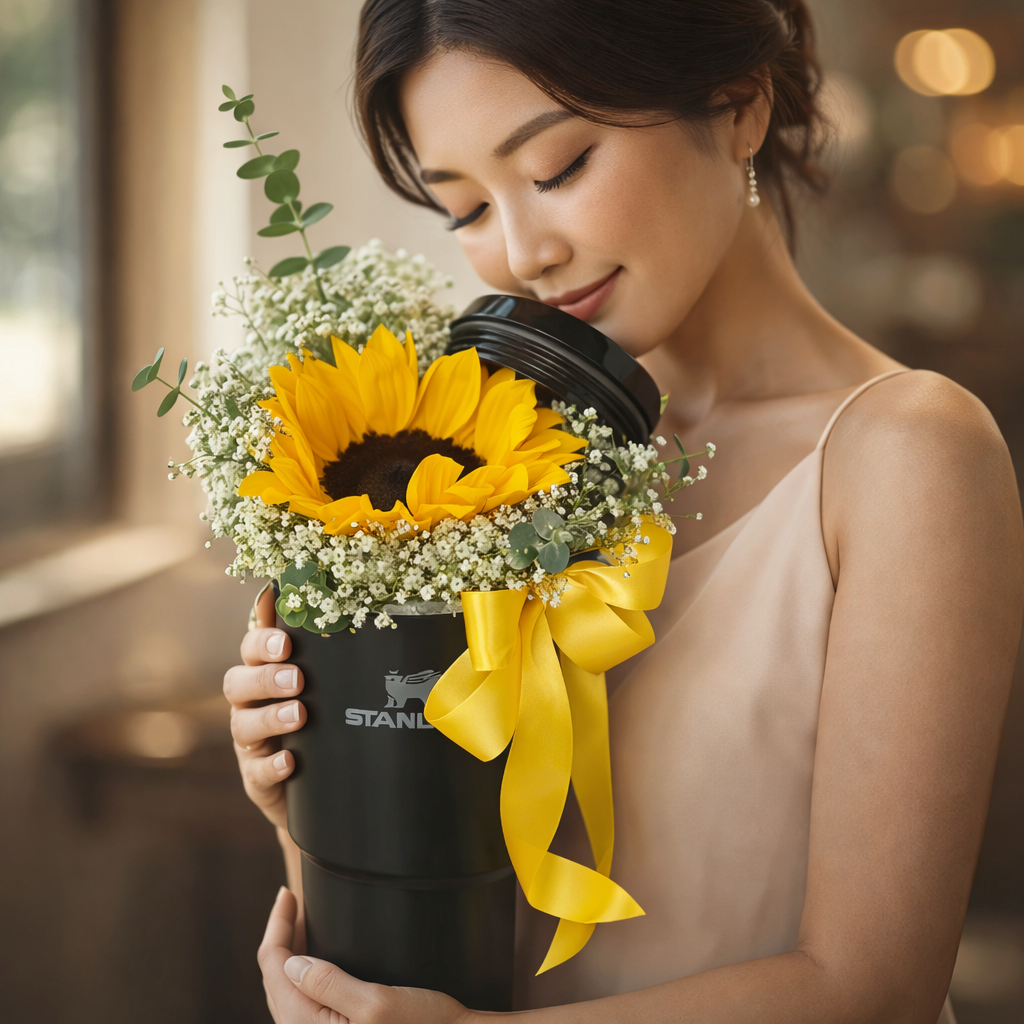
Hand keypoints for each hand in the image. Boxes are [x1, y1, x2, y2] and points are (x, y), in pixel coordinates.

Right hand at [223, 585, 305, 830]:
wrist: (323, 781)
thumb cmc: (321, 718)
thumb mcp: (325, 680)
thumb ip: (324, 646)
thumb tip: (331, 598)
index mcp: (264, 674)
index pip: (252, 648)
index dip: (262, 638)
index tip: (286, 639)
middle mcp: (250, 705)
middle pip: (237, 683)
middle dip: (265, 677)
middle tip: (297, 678)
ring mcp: (250, 743)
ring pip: (243, 725)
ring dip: (270, 717)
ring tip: (300, 715)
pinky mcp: (257, 779)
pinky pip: (256, 772)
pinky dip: (272, 765)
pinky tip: (291, 761)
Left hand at [259, 887, 475, 1023]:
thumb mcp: (377, 1002)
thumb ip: (328, 984)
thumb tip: (292, 961)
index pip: (273, 969)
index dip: (276, 926)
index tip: (287, 894)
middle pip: (275, 981)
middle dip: (281, 938)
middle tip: (294, 904)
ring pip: (289, 993)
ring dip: (291, 956)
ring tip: (303, 924)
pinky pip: (306, 1004)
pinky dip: (305, 975)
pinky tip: (320, 961)